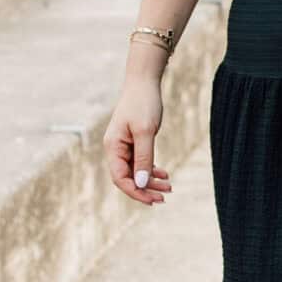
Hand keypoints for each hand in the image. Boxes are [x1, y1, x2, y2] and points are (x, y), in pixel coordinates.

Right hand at [104, 72, 172, 205]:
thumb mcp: (145, 132)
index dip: (136, 191)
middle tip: (164, 197)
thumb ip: (144, 158)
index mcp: (113, 147)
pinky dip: (152, 169)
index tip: (153, 199)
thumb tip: (141, 184)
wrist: (144, 82)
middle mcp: (115, 148)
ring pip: (136, 171)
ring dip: (151, 181)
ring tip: (169, 187)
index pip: (120, 178)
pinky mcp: (134, 141)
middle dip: (145, 189)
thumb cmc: (143, 104)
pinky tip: (164, 174)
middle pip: (128, 178)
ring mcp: (124, 145)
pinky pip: (140, 162)